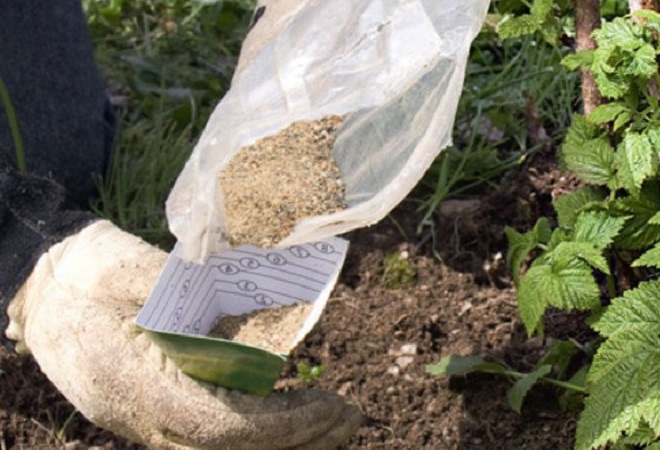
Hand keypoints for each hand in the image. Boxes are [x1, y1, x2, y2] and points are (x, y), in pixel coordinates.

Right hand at [6, 220, 359, 449]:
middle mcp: (137, 416)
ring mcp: (139, 421)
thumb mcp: (140, 271)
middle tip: (350, 420)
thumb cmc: (87, 270)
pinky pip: (206, 437)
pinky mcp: (147, 413)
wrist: (36, 285)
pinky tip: (286, 414)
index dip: (282, 424)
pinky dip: (254, 432)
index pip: (221, 426)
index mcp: (133, 382)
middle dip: (296, 441)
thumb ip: (199, 301)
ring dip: (281, 443)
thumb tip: (262, 332)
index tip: (329, 405)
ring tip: (333, 425)